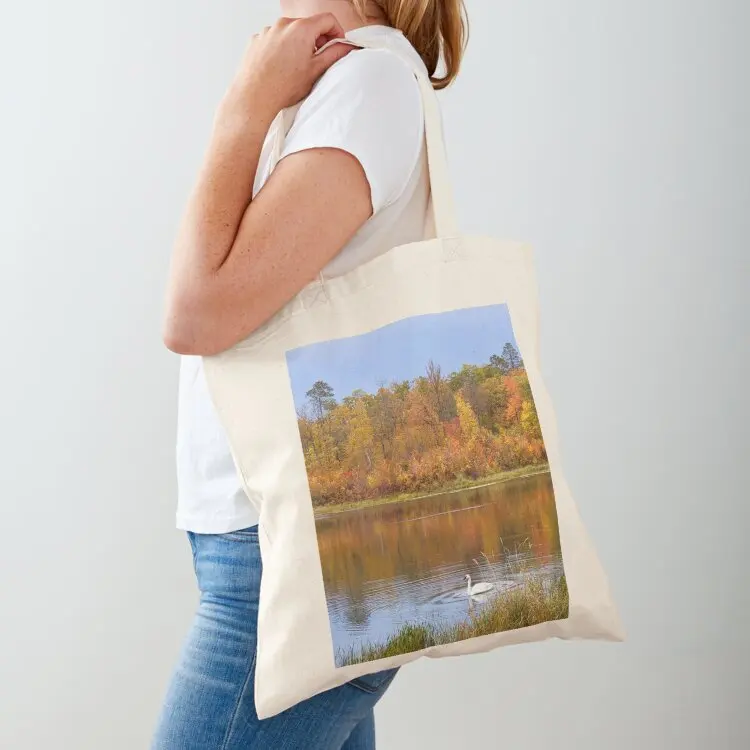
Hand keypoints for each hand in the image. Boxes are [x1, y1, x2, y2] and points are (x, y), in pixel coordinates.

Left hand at [221, 14, 353, 122]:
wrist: (255, 96)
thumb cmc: (283, 86)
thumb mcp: (316, 70)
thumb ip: (334, 54)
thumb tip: (346, 46)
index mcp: (302, 29)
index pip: (327, 19)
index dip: (337, 32)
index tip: (337, 44)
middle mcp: (284, 24)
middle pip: (308, 25)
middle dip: (316, 40)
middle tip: (317, 60)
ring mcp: (268, 31)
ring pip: (290, 33)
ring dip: (298, 45)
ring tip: (296, 67)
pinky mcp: (257, 39)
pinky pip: (275, 39)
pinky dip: (281, 49)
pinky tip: (280, 67)